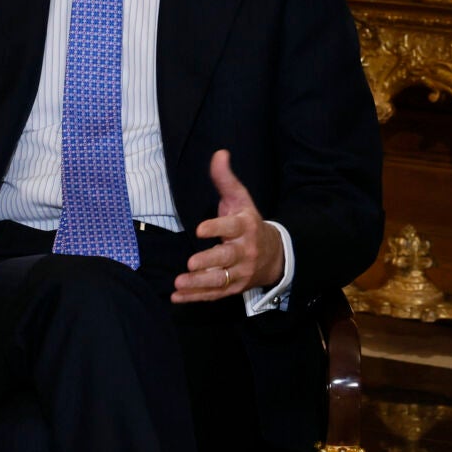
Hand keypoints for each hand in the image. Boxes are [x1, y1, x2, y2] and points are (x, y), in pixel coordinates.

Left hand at [173, 150, 282, 302]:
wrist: (275, 254)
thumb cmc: (249, 223)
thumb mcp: (240, 199)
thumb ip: (225, 179)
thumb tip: (219, 153)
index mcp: (245, 227)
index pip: (231, 228)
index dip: (216, 228)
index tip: (200, 229)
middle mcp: (244, 252)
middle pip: (226, 258)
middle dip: (208, 262)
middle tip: (190, 264)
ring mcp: (240, 272)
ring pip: (220, 280)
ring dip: (199, 284)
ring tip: (180, 283)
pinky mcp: (233, 287)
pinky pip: (214, 294)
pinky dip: (196, 298)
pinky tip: (177, 297)